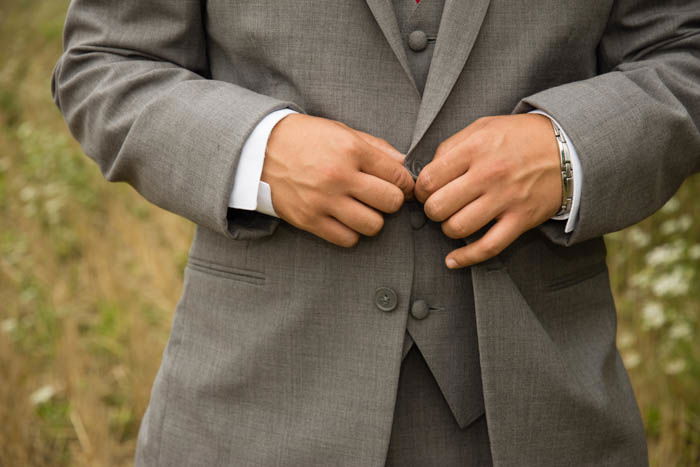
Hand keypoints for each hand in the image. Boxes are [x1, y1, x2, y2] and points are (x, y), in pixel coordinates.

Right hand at [262, 113, 413, 246]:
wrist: (260, 150)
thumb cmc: (306, 139)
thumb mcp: (341, 132)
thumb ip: (376, 148)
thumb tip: (406, 165)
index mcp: (350, 150)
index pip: (398, 175)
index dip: (406, 183)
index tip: (401, 185)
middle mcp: (339, 176)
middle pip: (390, 202)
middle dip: (392, 201)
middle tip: (381, 197)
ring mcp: (323, 201)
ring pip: (373, 225)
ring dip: (373, 219)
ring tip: (362, 209)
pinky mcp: (309, 220)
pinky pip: (347, 239)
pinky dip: (351, 233)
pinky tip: (344, 219)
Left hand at [414, 114, 562, 267]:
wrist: (567, 148)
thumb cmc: (519, 137)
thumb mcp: (483, 127)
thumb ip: (451, 146)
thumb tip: (426, 172)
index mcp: (475, 148)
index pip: (429, 179)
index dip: (420, 190)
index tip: (424, 192)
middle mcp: (489, 174)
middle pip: (438, 207)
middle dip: (432, 210)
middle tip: (438, 207)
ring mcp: (506, 199)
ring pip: (458, 228)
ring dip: (448, 228)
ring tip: (454, 219)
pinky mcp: (521, 219)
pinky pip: (488, 247)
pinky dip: (466, 258)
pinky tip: (453, 260)